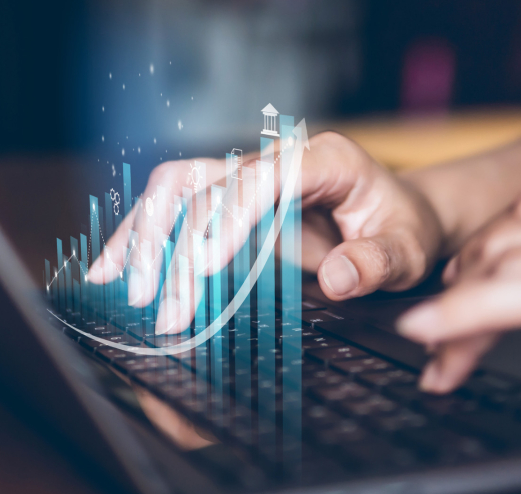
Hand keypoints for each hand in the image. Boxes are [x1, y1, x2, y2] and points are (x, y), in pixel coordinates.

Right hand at [87, 132, 442, 334]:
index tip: (206, 265)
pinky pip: (176, 204)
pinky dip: (143, 235)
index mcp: (324, 159)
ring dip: (142, 233)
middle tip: (164, 307)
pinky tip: (112, 267)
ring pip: (177, 186)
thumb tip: (338, 278)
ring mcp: (248, 175)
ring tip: (113, 282)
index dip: (229, 217)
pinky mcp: (230, 198)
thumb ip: (378, 261)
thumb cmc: (403, 228)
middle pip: (208, 186)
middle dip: (177, 246)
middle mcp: (277, 159)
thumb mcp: (408, 249)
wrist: (398, 216)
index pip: (264, 179)